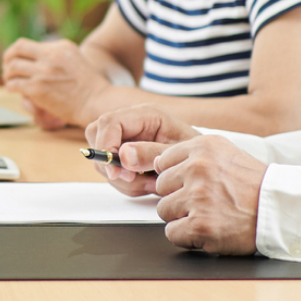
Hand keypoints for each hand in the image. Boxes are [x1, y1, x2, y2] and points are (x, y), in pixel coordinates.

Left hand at [1, 38, 112, 128]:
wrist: (97, 102)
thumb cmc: (88, 87)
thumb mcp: (75, 60)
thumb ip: (57, 56)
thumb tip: (37, 58)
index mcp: (60, 46)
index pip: (30, 44)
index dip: (19, 53)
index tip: (17, 60)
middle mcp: (51, 55)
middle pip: (17, 49)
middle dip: (7, 58)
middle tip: (7, 68)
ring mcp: (43, 71)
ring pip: (12, 67)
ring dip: (8, 74)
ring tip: (10, 81)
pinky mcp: (37, 88)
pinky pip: (14, 84)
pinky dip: (10, 87)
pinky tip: (13, 90)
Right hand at [83, 104, 200, 195]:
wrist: (204, 165)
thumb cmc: (196, 154)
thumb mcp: (178, 153)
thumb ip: (152, 153)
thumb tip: (123, 155)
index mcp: (146, 115)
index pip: (109, 122)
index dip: (105, 146)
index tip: (115, 172)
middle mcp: (132, 124)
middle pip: (97, 137)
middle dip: (110, 165)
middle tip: (132, 179)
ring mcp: (126, 140)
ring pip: (102, 159)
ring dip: (122, 179)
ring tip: (150, 184)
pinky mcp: (124, 156)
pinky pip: (112, 171)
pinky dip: (126, 184)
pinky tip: (146, 184)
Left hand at [152, 136, 267, 254]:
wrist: (280, 210)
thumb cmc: (255, 186)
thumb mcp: (225, 155)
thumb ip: (192, 156)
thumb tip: (156, 162)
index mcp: (203, 148)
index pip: (163, 161)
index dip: (177, 177)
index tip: (195, 184)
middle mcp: (198, 169)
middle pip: (160, 187)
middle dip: (178, 197)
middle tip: (205, 202)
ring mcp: (198, 197)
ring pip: (163, 210)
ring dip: (182, 217)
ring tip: (208, 215)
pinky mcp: (199, 225)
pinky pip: (172, 233)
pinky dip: (187, 237)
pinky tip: (208, 229)